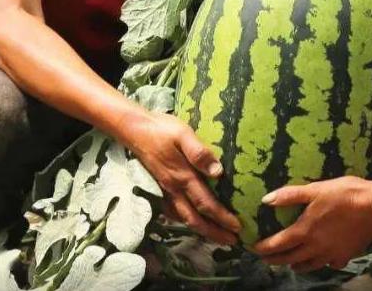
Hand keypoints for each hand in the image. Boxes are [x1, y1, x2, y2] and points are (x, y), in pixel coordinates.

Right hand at [123, 112, 240, 244]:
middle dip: (214, 233)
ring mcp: (165, 190)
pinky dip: (186, 220)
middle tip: (232, 241)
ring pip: (184, 218)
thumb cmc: (161, 129)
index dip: (222, 218)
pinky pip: (173, 212)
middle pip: (195, 219)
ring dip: (201, 230)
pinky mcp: (160, 187)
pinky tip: (192, 220)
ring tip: (216, 235)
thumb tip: (218, 172)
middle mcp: (174, 189)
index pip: (205, 204)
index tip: (237, 227)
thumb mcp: (183, 134)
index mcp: (182, 177)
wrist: (133, 129)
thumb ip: (199, 153)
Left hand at [253, 177, 371, 272]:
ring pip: (309, 266)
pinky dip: (323, 264)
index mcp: (305, 230)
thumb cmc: (344, 194)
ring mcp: (331, 254)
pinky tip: (323, 259)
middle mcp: (316, 247)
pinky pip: (330, 264)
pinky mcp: (345, 256)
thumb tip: (266, 200)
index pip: (279, 244)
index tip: (255, 249)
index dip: (264, 248)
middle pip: (291, 258)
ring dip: (296, 266)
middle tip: (266, 259)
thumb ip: (290, 196)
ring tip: (291, 264)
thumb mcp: (315, 189)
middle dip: (276, 260)